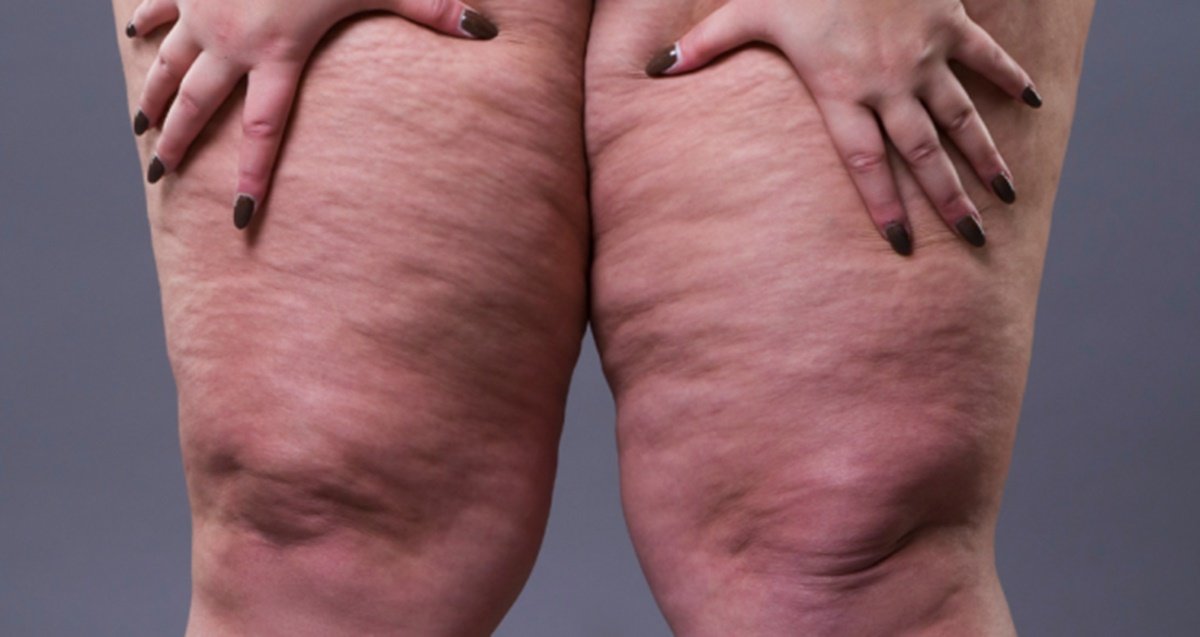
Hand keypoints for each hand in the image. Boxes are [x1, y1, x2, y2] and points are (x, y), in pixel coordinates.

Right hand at [125, 0, 499, 229]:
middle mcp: (231, 40)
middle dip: (179, 142)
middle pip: (200, 106)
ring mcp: (202, 9)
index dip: (253, 176)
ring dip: (154, 96)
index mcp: (278, 53)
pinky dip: (147, 24)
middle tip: (162, 173)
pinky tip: (136, 39)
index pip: (266, 132)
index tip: (243, 216)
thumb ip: (432, 7)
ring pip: (168, 64)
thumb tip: (485, 31)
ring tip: (144, 127)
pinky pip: (159, 7)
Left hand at [645, 0, 1042, 254]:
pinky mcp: (948, 21)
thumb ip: (703, 45)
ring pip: (960, 116)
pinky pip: (986, 57)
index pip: (862, 161)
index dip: (881, 204)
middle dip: (947, 199)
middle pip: (921, 152)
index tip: (899, 245)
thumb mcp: (746, 8)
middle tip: (970, 241)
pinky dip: (1009, 78)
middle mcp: (888, 82)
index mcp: (839, 89)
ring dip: (984, 155)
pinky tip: (1034, 105)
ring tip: (1005, 196)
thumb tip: (653, 70)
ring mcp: (924, 53)